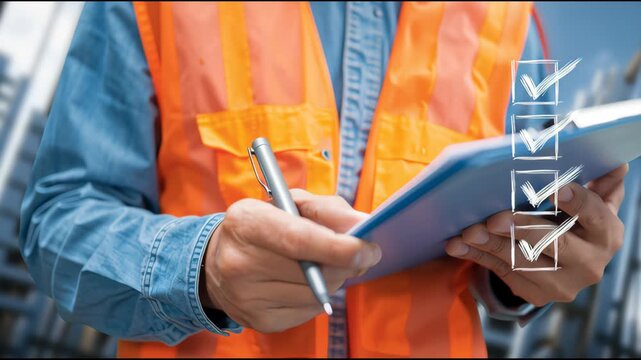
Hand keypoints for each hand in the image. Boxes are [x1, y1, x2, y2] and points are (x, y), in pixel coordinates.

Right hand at [200, 189, 380, 332]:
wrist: (216, 262)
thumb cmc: (264, 225)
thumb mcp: (289, 203)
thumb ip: (327, 209)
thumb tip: (362, 224)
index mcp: (246, 222)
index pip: (299, 240)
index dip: (339, 247)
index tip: (369, 249)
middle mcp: (239, 262)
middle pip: (314, 272)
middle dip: (346, 263)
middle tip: (361, 253)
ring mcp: (246, 297)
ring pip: (316, 295)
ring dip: (334, 279)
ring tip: (326, 264)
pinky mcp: (258, 321)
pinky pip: (309, 312)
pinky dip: (319, 296)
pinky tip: (307, 282)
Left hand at [445, 164, 627, 306]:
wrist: (568, 265)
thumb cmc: (574, 222)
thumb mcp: (590, 204)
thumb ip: (599, 184)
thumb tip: (615, 163)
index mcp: (607, 234)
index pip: (594, 215)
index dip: (576, 202)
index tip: (555, 189)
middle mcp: (589, 264)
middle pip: (554, 244)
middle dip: (522, 229)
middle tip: (495, 218)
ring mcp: (562, 284)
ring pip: (521, 262)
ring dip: (490, 245)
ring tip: (467, 231)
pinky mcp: (536, 295)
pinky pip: (501, 273)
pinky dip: (477, 257)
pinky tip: (457, 245)